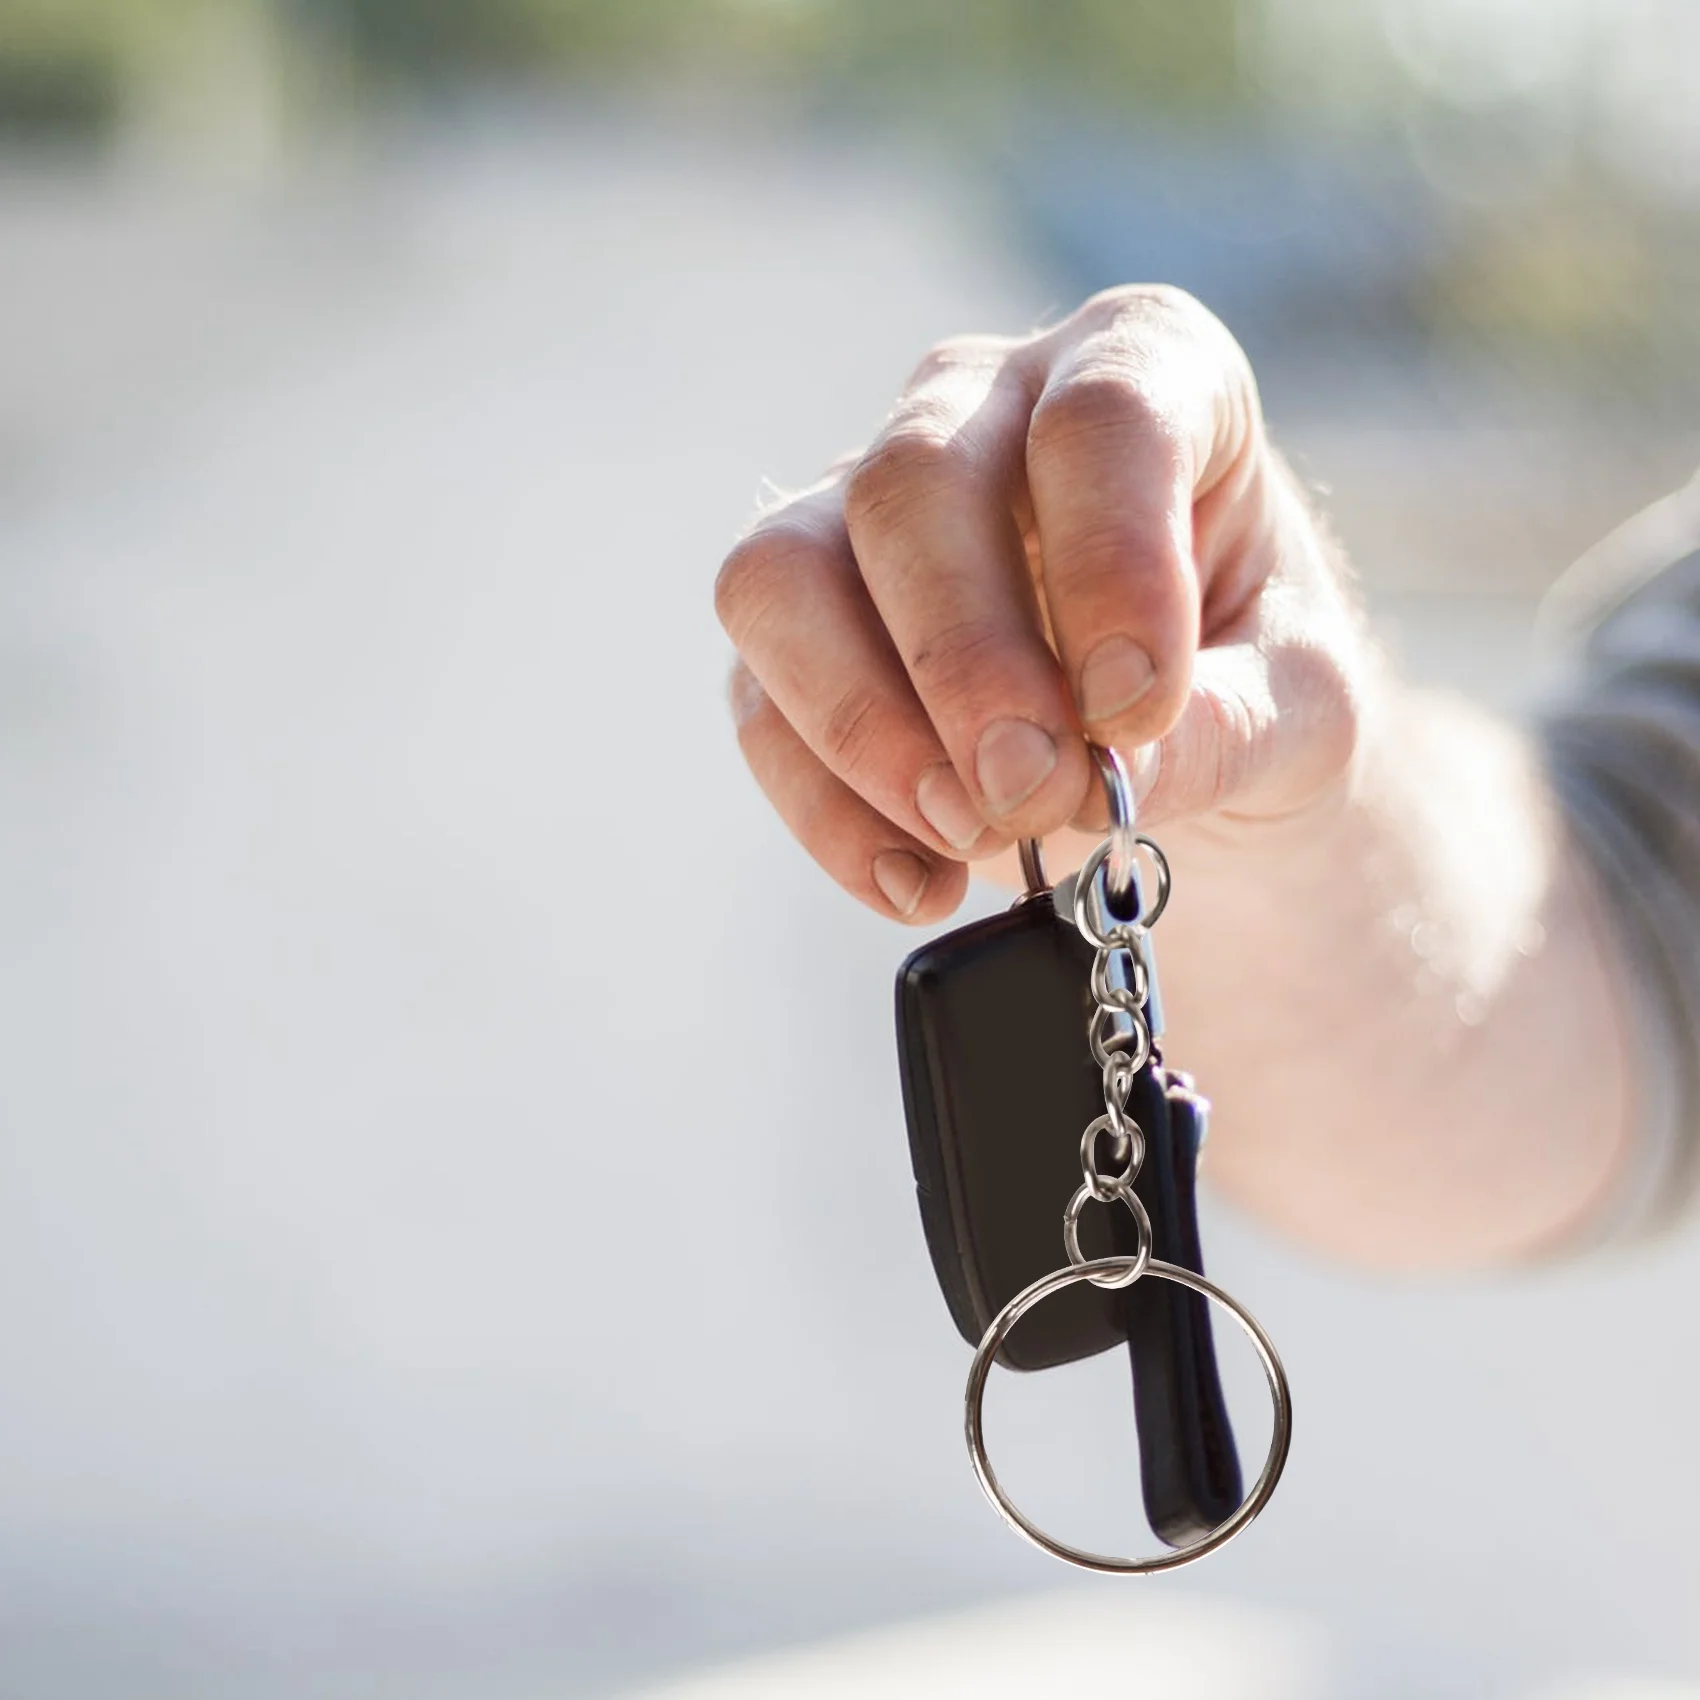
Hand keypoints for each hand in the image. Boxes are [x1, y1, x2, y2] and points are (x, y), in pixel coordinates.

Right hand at [715, 285, 1370, 921]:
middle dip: (966, 663)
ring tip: (969, 836)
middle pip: (910, 486)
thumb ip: (1227, 730)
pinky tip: (920, 880)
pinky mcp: (800, 622)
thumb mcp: (1298, 708)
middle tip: (1035, 795)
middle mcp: (981, 407)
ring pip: (782, 575)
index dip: (1111, 567)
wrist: (1173, 731)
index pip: (1099, 419)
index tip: (1139, 711)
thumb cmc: (1250, 677)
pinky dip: (828, 810)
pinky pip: (758, 700)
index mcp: (1140, 367)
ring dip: (864, 727)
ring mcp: (863, 507)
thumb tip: (1099, 779)